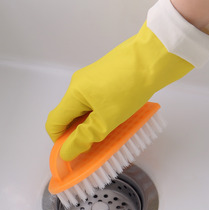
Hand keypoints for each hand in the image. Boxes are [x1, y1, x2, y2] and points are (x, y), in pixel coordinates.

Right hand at [45, 0, 208, 160]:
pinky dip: (103, 111)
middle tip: (100, 146)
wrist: (154, 56)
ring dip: (94, 123)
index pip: (53, 122)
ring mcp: (93, 78)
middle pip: (69, 115)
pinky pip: (97, 99)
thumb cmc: (128, 87)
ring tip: (114, 132)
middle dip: (79, 133)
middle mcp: (79, 84)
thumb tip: (65, 151)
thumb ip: (84, 137)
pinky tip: (121, 116)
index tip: (78, 153)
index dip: (60, 141)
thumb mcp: (106, 119)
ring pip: (85, 108)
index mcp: (73, 94)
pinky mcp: (108, 75)